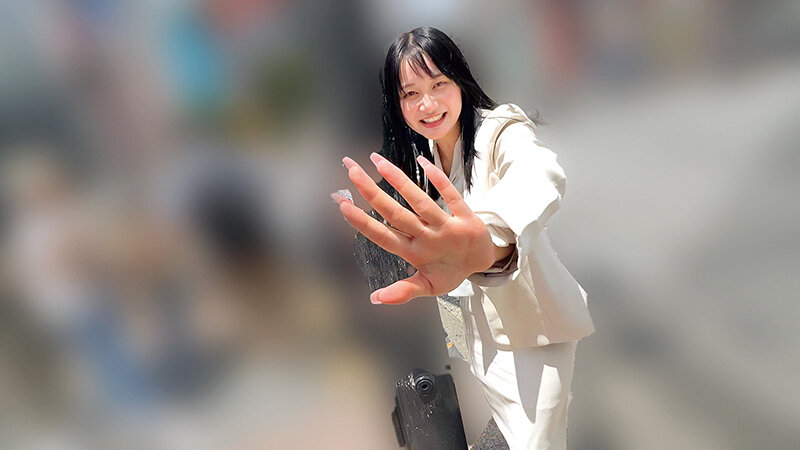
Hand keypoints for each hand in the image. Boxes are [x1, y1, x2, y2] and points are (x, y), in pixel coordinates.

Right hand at [332, 152, 495, 304]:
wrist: (484, 261)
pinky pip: (452, 195)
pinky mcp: (466, 216)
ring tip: (377, 161)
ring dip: (399, 180)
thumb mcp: (427, 287)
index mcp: (415, 254)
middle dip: (372, 192)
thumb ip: (403, 291)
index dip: (362, 222)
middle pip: (396, 214)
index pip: (383, 237)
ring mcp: (448, 226)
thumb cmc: (450, 271)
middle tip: (351, 169)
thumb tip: (374, 300)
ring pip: (420, 201)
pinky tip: (422, 160)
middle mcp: (428, 239)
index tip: (342, 204)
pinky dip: (438, 178)